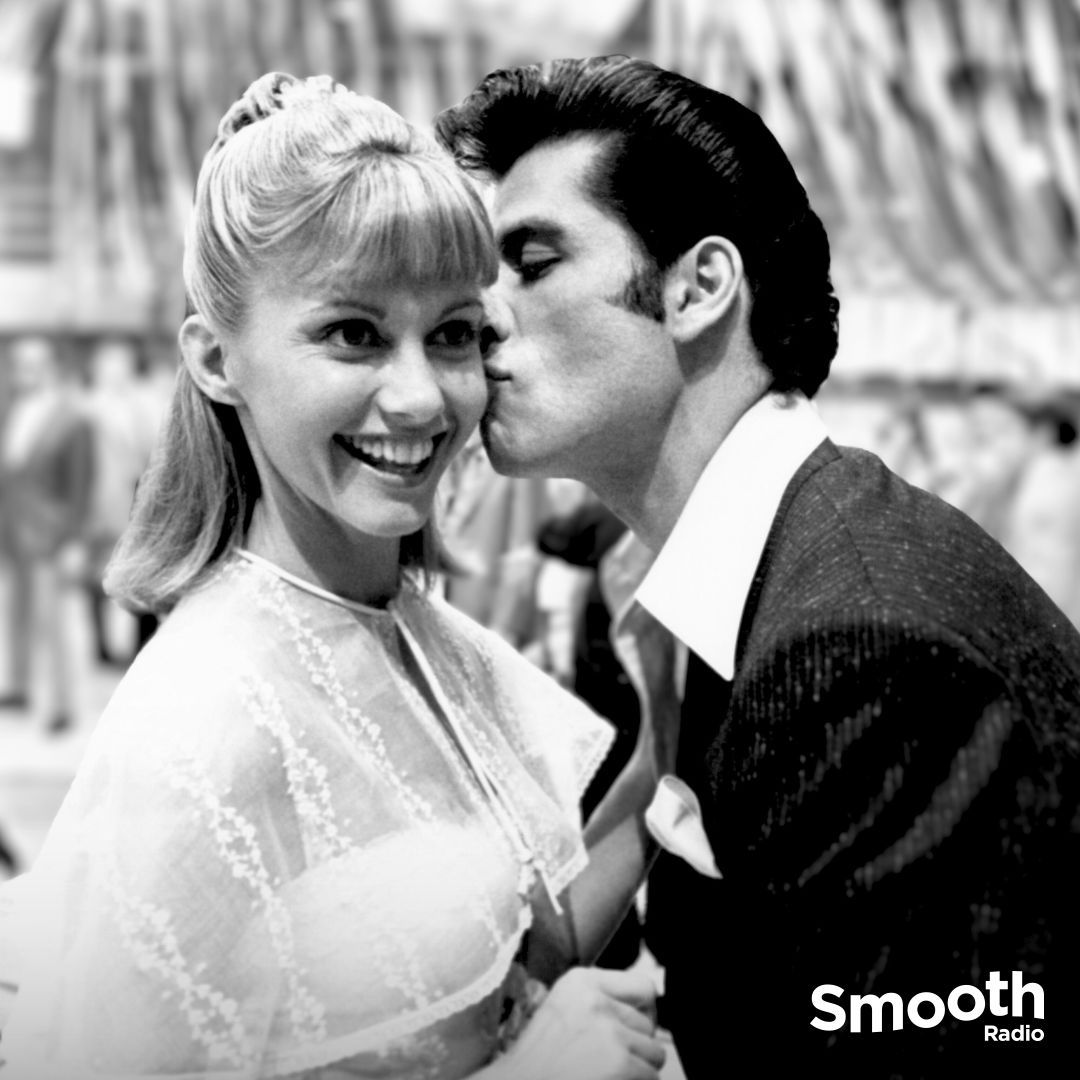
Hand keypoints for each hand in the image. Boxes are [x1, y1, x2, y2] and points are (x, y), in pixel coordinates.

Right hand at [495, 966, 665, 1079]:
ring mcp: (610, 1031)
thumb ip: (600, 1000)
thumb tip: (645, 1014)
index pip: (643, 987)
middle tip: (608, 1059)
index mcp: (581, 981)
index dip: (643, 1012)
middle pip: (648, 1023)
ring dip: (638, 1067)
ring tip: (607, 1072)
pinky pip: (651, 1075)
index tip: (632, 1029)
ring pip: (654, 1052)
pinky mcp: (620, 1062)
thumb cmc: (538, 1059)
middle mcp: (597, 1000)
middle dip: (636, 1045)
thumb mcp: (564, 1008)